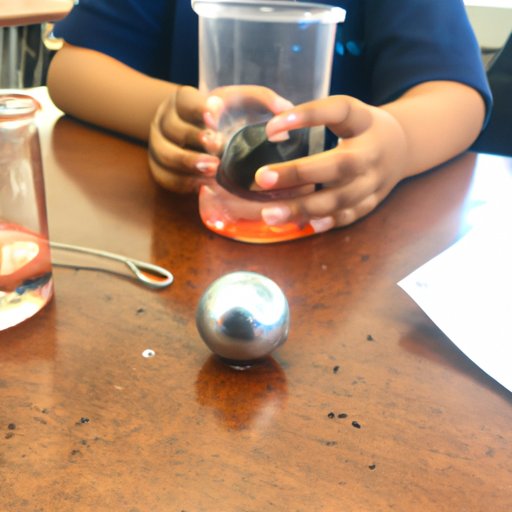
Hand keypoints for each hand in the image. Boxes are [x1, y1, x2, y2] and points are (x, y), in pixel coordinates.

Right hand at [148, 85, 293, 193]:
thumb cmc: (222, 116)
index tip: (214, 114)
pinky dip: (183, 182)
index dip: (197, 108)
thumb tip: (286, 109)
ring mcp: (159, 145)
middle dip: (194, 138)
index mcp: (184, 100)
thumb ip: (262, 100)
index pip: (185, 100)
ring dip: (187, 163)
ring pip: (164, 154)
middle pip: (172, 128)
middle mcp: (166, 120)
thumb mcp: (239, 101)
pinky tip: (202, 185)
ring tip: (212, 170)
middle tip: (217, 147)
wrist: (191, 131)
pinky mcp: (159, 169)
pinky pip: (165, 178)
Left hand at [253, 95, 408, 231]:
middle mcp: (373, 152)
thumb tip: (271, 131)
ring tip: (269, 214)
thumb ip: (316, 118)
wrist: (401, 148)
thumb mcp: (347, 113)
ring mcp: (375, 180)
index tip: (270, 128)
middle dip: (298, 173)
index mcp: (364, 121)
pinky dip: (325, 221)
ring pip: (340, 198)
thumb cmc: (360, 129)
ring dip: (303, 207)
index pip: (339, 111)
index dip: (307, 116)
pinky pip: (349, 215)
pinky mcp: (373, 201)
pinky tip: (300, 224)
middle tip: (261, 177)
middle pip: (338, 165)